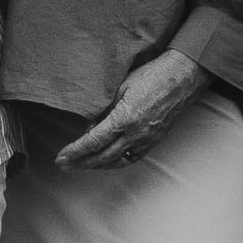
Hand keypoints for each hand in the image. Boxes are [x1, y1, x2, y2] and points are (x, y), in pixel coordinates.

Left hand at [51, 45, 203, 172]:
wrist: (182, 78)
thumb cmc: (151, 76)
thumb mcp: (120, 87)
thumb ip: (103, 109)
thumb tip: (89, 128)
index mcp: (124, 119)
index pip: (93, 141)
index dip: (75, 152)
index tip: (61, 158)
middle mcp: (136, 134)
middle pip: (102, 157)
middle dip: (80, 163)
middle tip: (64, 166)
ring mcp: (146, 140)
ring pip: (117, 162)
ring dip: (96, 166)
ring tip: (80, 165)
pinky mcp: (154, 141)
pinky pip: (131, 158)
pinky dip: (115, 163)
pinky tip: (105, 161)